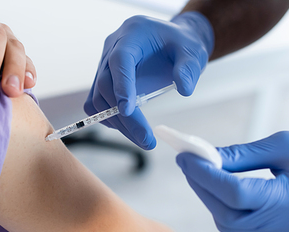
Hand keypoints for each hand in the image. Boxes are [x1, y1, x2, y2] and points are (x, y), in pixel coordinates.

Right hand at [84, 12, 213, 149]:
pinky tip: (128, 128)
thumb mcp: (192, 52)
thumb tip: (185, 89)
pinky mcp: (103, 79)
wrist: (174, 43)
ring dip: (117, 123)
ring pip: (98, 98)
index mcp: (132, 34)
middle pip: (106, 84)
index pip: (119, 60)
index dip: (121, 85)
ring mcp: (104, 63)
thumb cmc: (181, 45)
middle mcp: (113, 47)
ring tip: (142, 139)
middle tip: (147, 140)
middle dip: (124, 117)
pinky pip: (95, 102)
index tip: (128, 111)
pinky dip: (107, 118)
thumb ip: (189, 69)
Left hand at [177, 130, 288, 231]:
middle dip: (203, 189)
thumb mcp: (282, 145)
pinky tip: (223, 196)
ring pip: (233, 230)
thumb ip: (240, 156)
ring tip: (204, 177)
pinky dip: (228, 217)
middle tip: (190, 165)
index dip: (204, 175)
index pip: (235, 193)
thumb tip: (205, 158)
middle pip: (229, 216)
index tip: (186, 157)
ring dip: (212, 204)